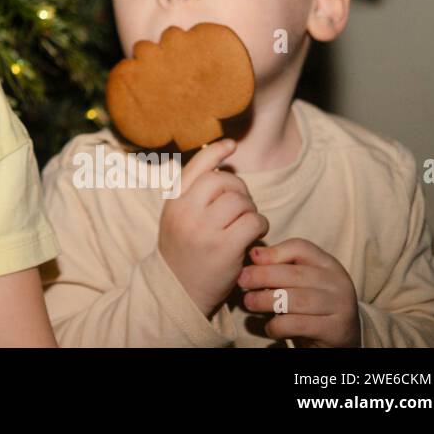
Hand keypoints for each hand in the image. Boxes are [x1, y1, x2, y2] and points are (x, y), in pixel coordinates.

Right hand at [157, 137, 269, 317]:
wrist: (178, 290)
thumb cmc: (184, 250)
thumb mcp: (177, 217)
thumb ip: (193, 194)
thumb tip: (221, 166)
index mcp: (173, 202)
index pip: (196, 166)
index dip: (216, 152)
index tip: (231, 144)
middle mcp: (185, 212)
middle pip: (223, 181)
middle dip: (240, 189)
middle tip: (242, 205)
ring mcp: (204, 230)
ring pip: (241, 201)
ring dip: (252, 209)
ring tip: (248, 222)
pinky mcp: (224, 248)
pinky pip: (254, 222)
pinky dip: (260, 225)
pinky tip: (255, 234)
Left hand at [237, 238, 360, 346]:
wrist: (343, 338)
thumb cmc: (312, 305)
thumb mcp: (302, 282)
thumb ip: (282, 267)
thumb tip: (254, 254)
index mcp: (328, 264)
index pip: (301, 247)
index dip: (274, 251)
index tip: (252, 258)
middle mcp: (337, 282)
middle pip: (294, 273)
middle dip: (263, 275)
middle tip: (242, 280)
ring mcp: (339, 307)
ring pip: (296, 300)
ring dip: (266, 300)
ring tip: (249, 302)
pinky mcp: (334, 330)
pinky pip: (298, 325)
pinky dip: (277, 326)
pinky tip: (269, 327)